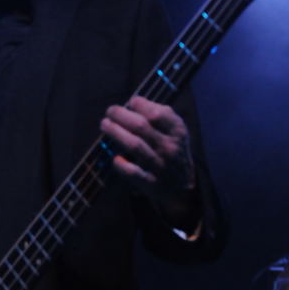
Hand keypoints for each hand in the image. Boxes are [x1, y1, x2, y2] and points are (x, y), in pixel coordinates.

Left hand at [100, 96, 197, 230]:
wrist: (183, 187)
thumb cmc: (173, 150)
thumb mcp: (176, 131)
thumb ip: (160, 115)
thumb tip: (133, 102)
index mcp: (177, 131)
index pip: (157, 113)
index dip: (140, 104)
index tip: (130, 102)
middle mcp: (169, 147)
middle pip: (141, 126)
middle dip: (121, 115)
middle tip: (110, 111)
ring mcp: (160, 166)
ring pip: (134, 145)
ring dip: (116, 133)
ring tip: (105, 124)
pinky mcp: (150, 183)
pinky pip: (132, 172)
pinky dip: (121, 165)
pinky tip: (115, 158)